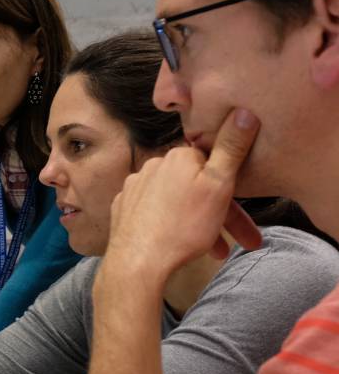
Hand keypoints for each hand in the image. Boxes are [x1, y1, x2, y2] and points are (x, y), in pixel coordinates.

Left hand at [105, 108, 262, 283]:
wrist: (137, 262)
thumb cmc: (183, 226)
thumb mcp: (218, 186)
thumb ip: (231, 149)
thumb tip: (242, 111)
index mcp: (178, 156)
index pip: (214, 164)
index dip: (235, 190)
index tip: (249, 219)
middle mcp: (153, 165)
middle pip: (197, 186)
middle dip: (224, 215)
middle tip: (246, 242)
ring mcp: (135, 188)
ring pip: (179, 203)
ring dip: (201, 225)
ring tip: (217, 252)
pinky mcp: (124, 209)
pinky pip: (156, 213)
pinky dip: (173, 226)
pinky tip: (182, 243)